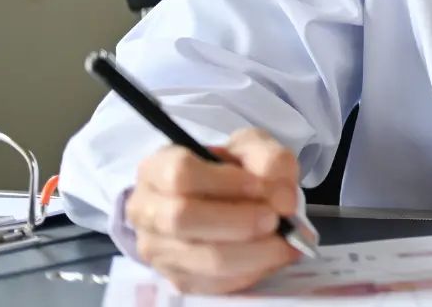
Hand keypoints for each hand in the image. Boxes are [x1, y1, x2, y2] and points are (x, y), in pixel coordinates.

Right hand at [125, 128, 303, 293]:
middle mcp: (147, 211)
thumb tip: (283, 202)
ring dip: (254, 251)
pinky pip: (216, 283)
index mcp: (157, 169)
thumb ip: (271, 162)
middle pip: (184, 219)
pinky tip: (273, 255)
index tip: (260, 185)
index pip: (180, 174)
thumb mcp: (255, 148)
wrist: (228, 200)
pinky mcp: (178, 279)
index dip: (224, 182)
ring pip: (205, 258)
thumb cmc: (235, 169)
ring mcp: (158, 250)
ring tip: (284, 240)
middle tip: (275, 218)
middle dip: (239, 221)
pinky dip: (252, 271)